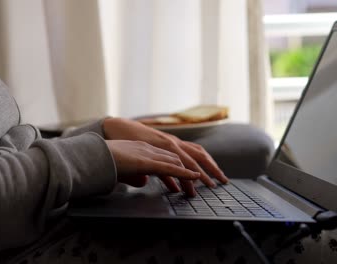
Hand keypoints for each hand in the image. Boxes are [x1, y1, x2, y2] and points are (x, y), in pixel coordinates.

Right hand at [103, 118, 228, 195]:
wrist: (113, 128)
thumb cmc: (128, 143)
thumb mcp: (145, 156)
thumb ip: (155, 170)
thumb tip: (161, 183)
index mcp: (170, 142)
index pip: (195, 152)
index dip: (207, 163)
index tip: (217, 175)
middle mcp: (171, 141)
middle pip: (198, 154)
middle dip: (212, 168)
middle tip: (223, 180)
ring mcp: (164, 144)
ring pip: (188, 159)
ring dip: (201, 173)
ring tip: (210, 185)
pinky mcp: (154, 150)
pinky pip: (173, 162)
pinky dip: (185, 171)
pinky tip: (192, 179)